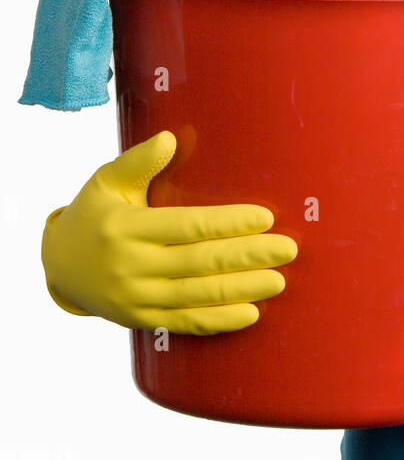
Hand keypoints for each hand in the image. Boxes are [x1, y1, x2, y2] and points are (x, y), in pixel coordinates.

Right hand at [41, 131, 297, 334]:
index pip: (187, 226)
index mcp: (126, 228)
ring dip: (241, 290)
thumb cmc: (93, 214)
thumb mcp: (106, 181)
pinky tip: (250, 313)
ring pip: (196, 295)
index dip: (228, 223)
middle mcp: (131, 266)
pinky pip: (184, 322)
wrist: (59, 267)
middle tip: (287, 249)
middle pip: (199, 263)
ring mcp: (135, 298)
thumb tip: (169, 138)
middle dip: (247, 256)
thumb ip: (138, 161)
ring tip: (278, 280)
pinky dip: (218, 320)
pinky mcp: (140, 320)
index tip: (265, 217)